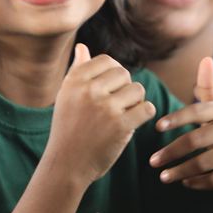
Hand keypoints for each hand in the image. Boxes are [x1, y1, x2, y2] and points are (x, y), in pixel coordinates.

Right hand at [48, 44, 154, 184]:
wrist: (66, 166)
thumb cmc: (68, 130)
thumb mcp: (66, 98)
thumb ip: (77, 71)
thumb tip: (82, 46)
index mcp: (74, 81)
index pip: (106, 61)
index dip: (113, 74)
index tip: (110, 90)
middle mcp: (89, 91)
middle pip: (124, 74)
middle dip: (125, 88)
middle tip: (118, 105)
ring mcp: (105, 108)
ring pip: (137, 90)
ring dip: (136, 102)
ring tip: (124, 114)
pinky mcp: (120, 126)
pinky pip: (146, 109)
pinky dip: (144, 115)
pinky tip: (133, 123)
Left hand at [148, 57, 212, 189]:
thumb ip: (210, 87)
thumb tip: (205, 59)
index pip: (198, 111)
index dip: (177, 117)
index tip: (157, 126)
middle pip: (195, 141)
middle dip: (171, 152)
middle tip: (153, 161)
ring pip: (202, 163)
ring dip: (180, 171)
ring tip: (163, 176)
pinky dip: (197, 183)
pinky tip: (185, 182)